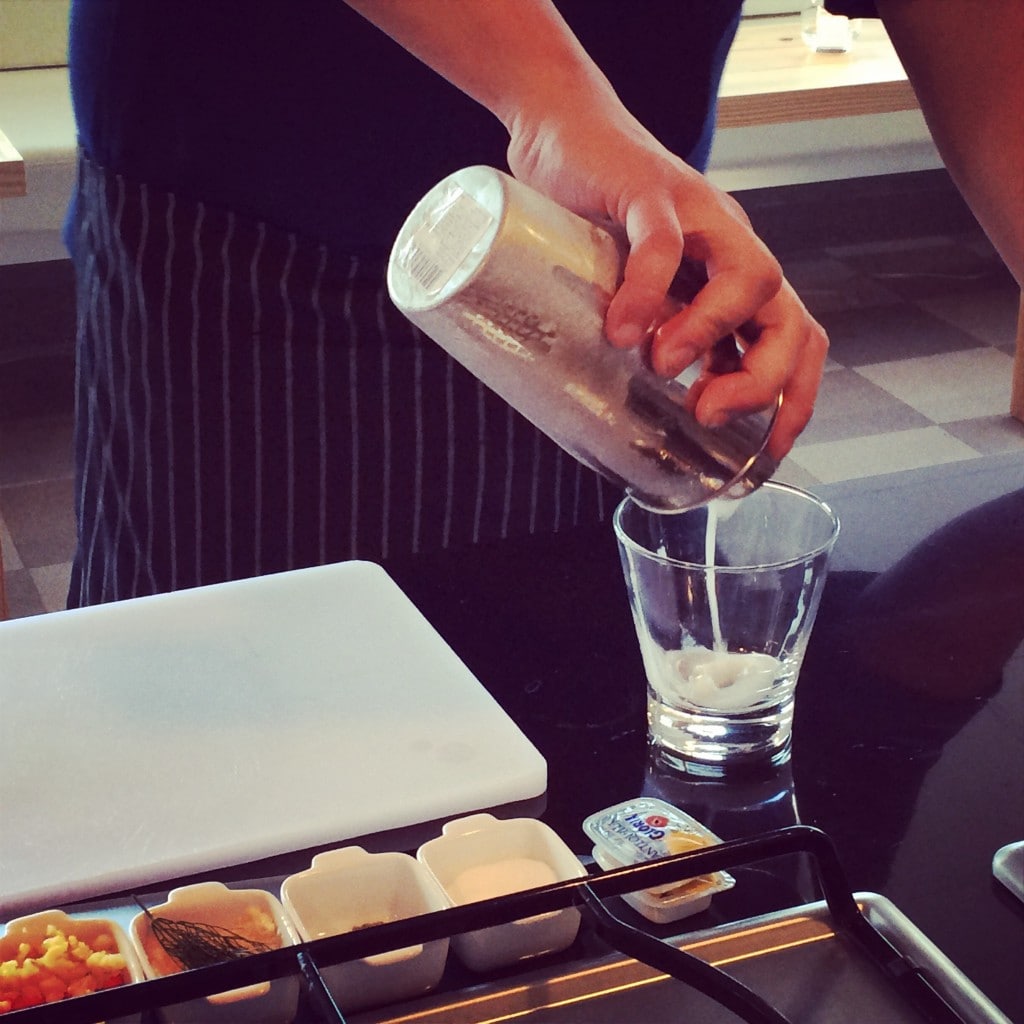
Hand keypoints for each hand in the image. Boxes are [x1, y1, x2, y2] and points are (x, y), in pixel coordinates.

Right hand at [506, 105, 827, 459]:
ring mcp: (698, 214)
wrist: (561, 130)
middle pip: (790, 318)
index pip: (797, 343)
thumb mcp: (625, 290)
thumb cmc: (591, 219)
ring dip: (713, 336)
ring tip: (662, 365)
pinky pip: (666, 241)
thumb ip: (636, 337)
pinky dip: (648, 291)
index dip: (795, 401)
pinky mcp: (651, 188)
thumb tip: (618, 414)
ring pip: (751, 276)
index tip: (764, 454)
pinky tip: (619, 328)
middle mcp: (731, 247)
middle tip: (706, 414)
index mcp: (732, 278)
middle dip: (761, 382)